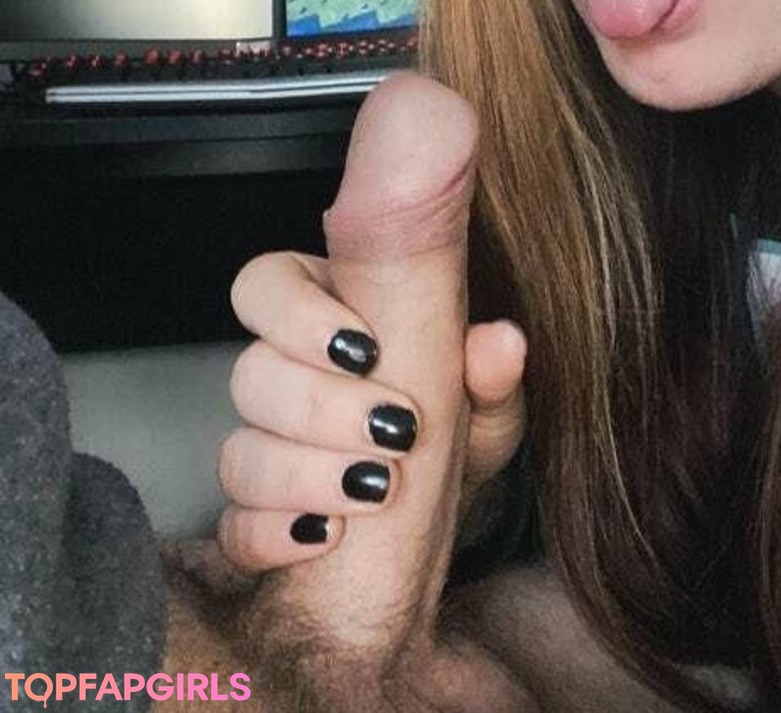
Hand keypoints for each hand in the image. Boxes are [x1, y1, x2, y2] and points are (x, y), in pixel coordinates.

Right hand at [216, 81, 526, 576]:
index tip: (367, 351)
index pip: (266, 285)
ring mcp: (261, 447)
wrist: (449, 510)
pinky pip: (237, 529)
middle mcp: (280, 373)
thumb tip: (502, 341)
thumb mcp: (486, 400)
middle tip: (395, 431)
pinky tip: (325, 536)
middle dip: (320, 408)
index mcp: (324, 312)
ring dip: (305, 475)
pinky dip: (275, 535)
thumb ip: (491, 371)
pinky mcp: (256, 519)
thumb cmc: (457, 426)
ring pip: (241, 453)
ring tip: (376, 489)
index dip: (296, 315)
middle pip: (251, 374)